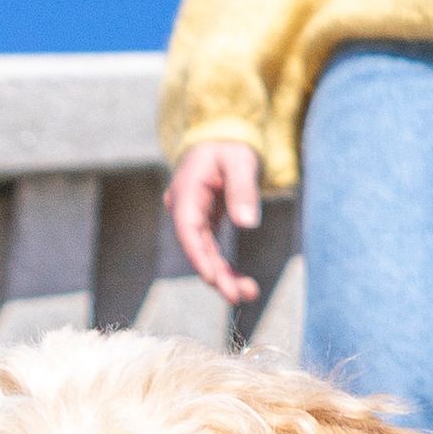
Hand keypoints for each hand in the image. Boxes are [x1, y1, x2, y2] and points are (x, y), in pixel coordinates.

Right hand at [163, 138, 273, 300]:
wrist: (222, 136)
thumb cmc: (231, 145)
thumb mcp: (241, 162)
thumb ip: (243, 190)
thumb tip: (246, 223)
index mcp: (187, 192)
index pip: (188, 229)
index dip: (199, 256)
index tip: (212, 278)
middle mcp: (184, 207)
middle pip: (196, 248)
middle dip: (216, 275)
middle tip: (239, 297)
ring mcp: (192, 216)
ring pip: (204, 253)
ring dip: (222, 275)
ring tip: (248, 294)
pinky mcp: (204, 222)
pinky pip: (210, 249)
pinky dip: (224, 266)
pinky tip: (240, 283)